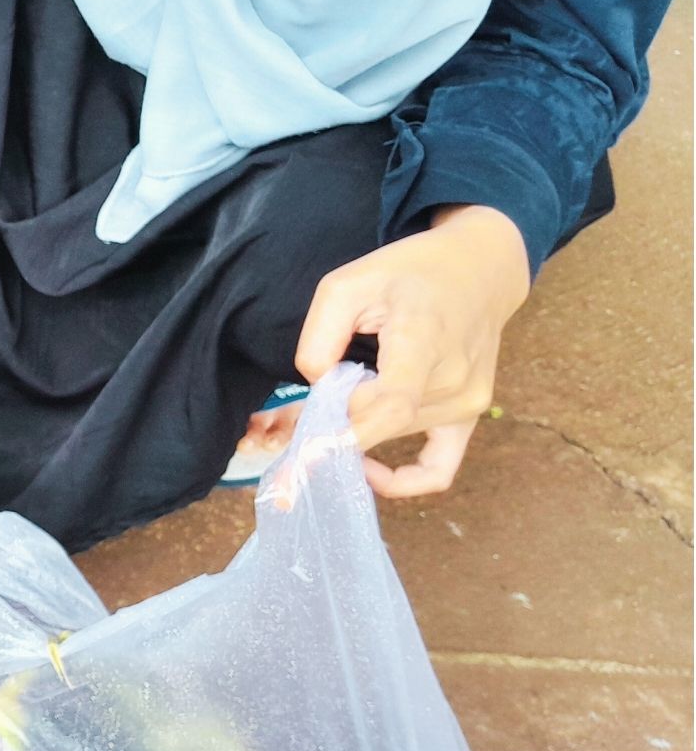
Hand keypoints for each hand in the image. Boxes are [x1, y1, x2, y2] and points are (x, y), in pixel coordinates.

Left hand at [294, 205, 530, 497]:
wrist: (479, 270)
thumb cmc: (409, 272)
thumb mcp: (347, 284)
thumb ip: (321, 337)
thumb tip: (315, 387)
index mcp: (424, 340)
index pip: (389, 405)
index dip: (343, 433)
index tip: (300, 449)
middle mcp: (454, 379)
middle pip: (380, 424)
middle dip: (324, 429)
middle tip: (271, 431)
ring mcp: (468, 402)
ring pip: (392, 436)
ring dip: (349, 438)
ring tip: (303, 421)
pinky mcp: (470, 415)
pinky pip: (439, 469)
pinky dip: (400, 480)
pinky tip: (366, 470)